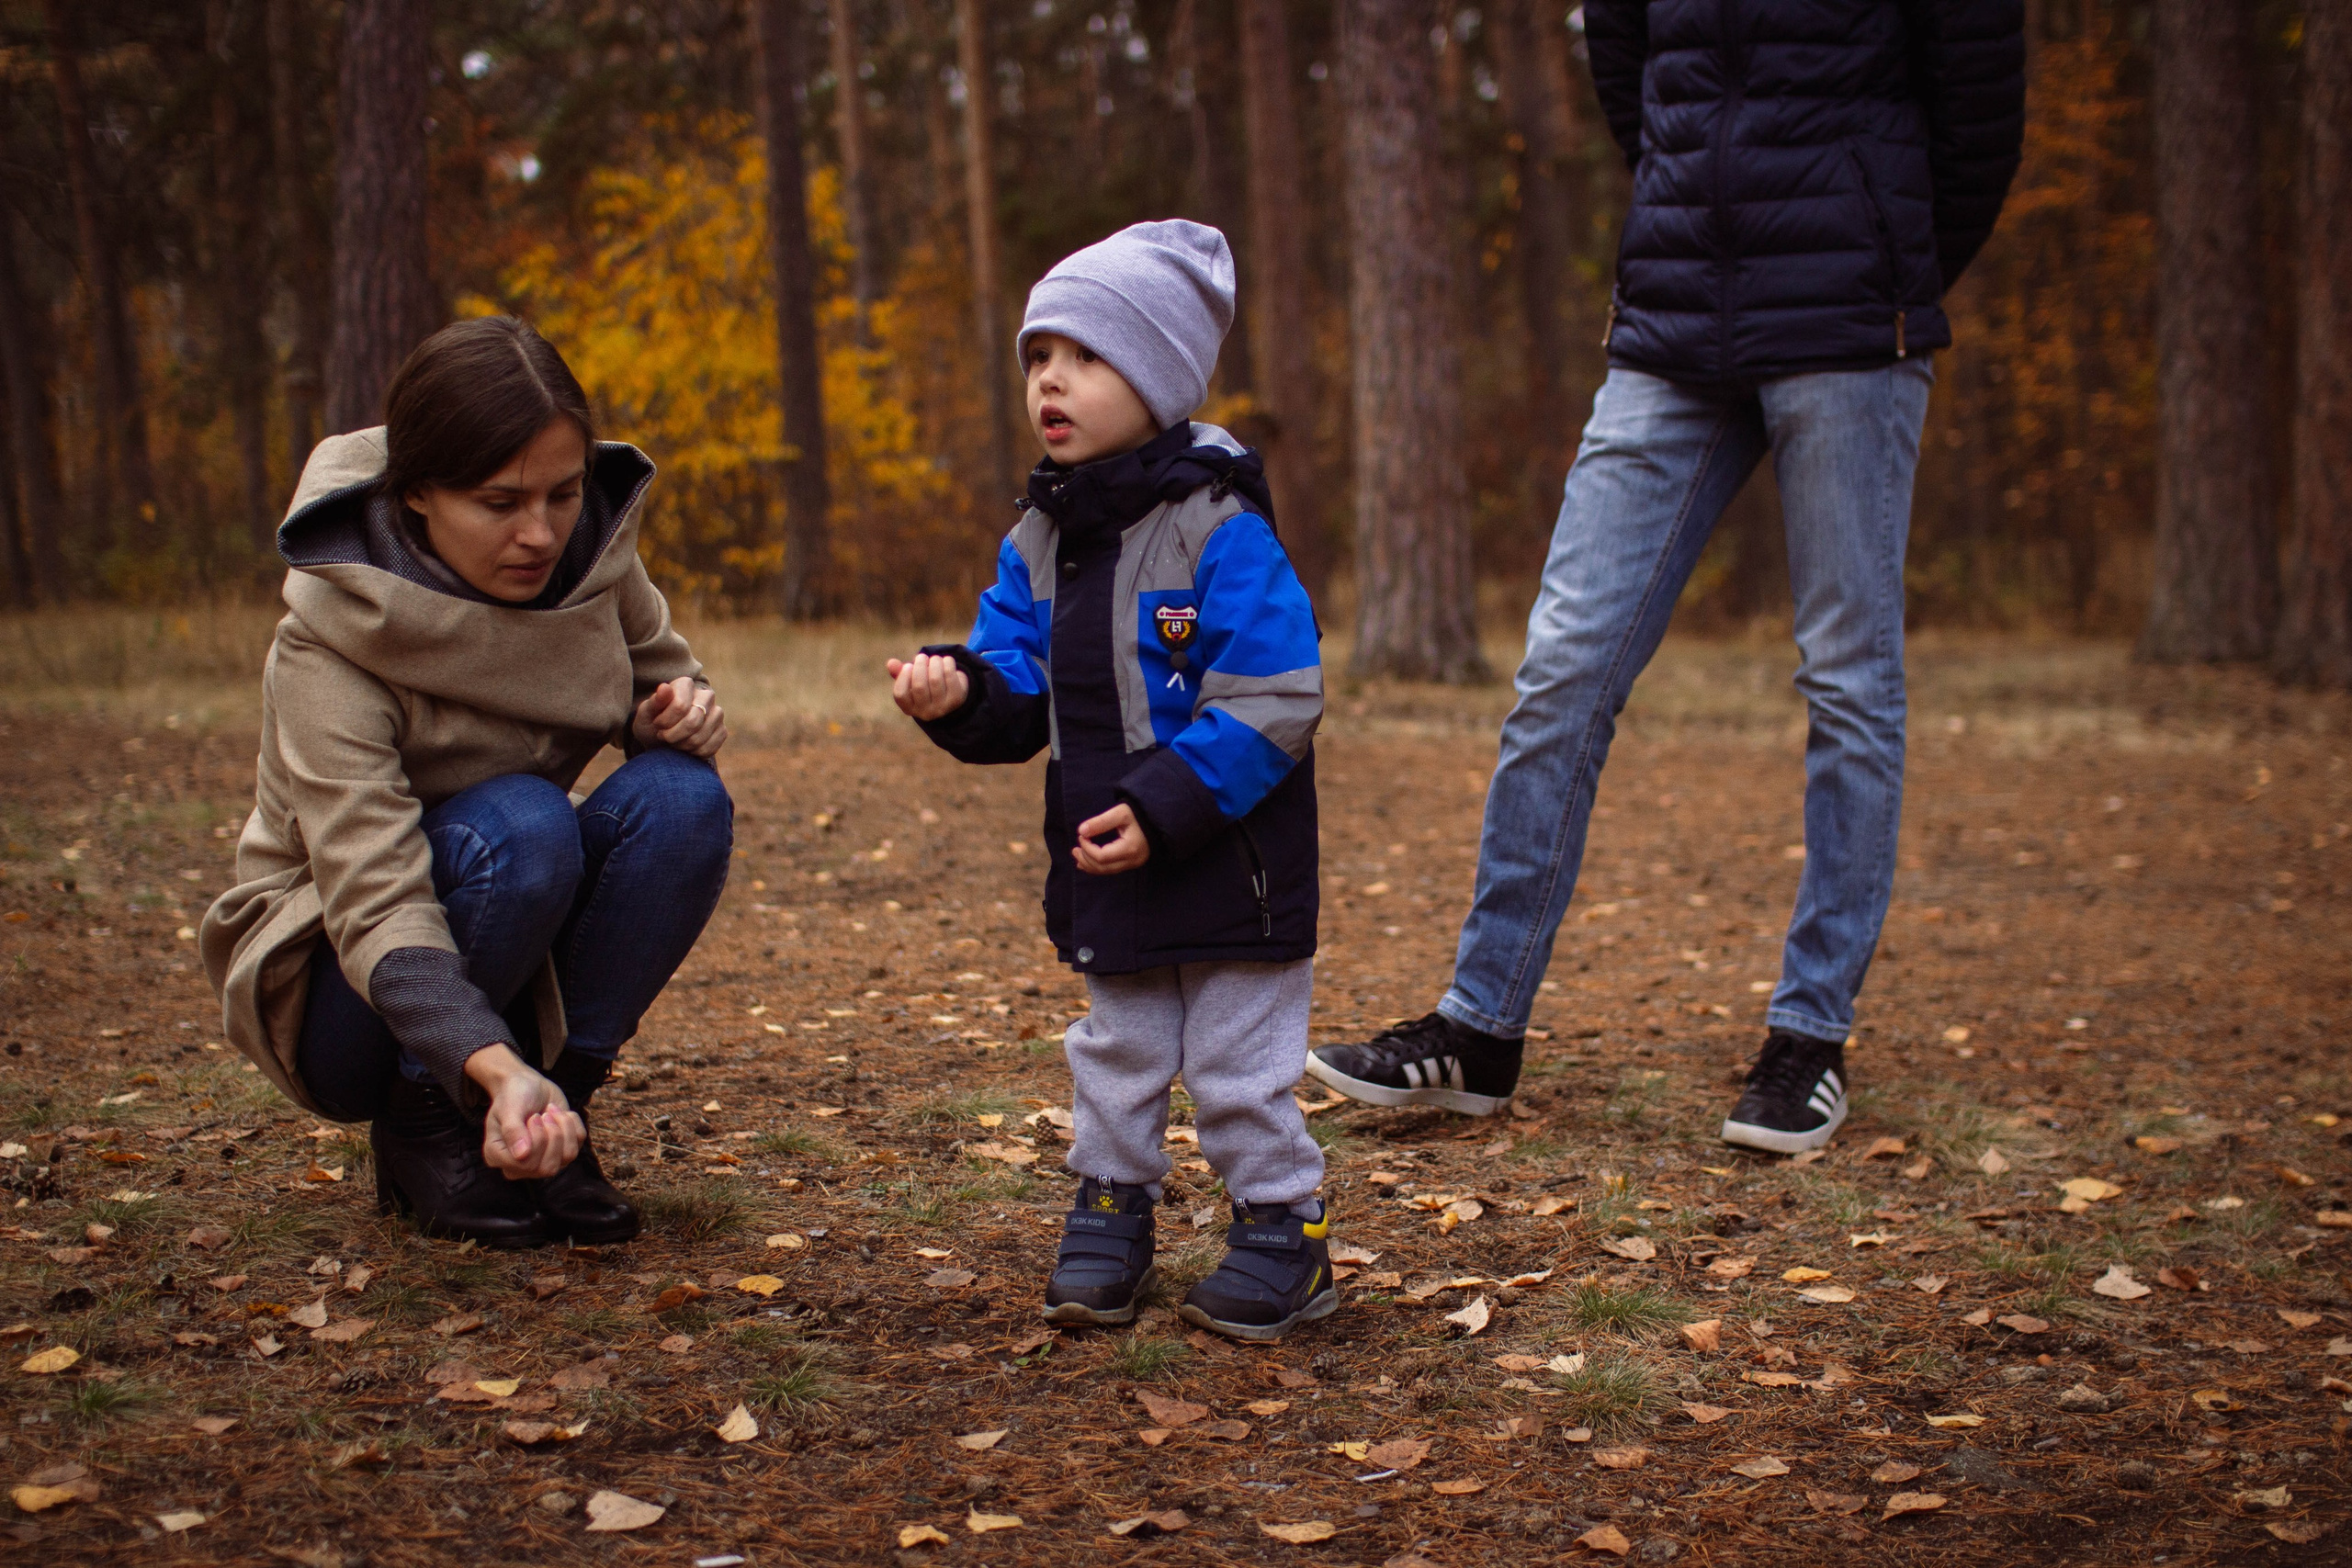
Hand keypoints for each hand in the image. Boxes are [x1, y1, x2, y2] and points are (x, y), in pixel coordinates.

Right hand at [464, 1044, 585, 1179]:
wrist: (527, 1085)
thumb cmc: (513, 1096)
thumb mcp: (509, 1108)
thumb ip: (513, 1131)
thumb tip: (522, 1155)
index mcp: (498, 1157)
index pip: (525, 1165)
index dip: (536, 1141)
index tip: (533, 1118)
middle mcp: (520, 1166)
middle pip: (548, 1168)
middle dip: (552, 1136)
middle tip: (543, 1115)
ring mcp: (543, 1160)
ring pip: (567, 1157)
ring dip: (564, 1128)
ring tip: (551, 1112)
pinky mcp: (562, 1150)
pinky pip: (578, 1144)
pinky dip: (573, 1124)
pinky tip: (559, 1113)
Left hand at [633, 676, 726, 756]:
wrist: (662, 739)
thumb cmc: (652, 722)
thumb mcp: (646, 713)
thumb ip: (654, 701)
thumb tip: (664, 688)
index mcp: (686, 684)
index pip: (680, 706)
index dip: (665, 721)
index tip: (657, 724)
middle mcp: (706, 695)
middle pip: (693, 722)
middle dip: (673, 736)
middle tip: (664, 737)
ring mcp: (717, 713)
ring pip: (700, 737)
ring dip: (681, 745)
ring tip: (674, 742)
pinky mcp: (722, 731)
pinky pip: (710, 747)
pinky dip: (693, 753)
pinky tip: (686, 748)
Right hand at [887, 653, 970, 720]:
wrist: (951, 697)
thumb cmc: (926, 687)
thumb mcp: (911, 681)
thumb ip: (899, 673)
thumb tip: (891, 663)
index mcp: (910, 708)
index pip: (900, 694)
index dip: (903, 676)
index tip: (908, 665)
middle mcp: (925, 712)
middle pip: (919, 686)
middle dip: (920, 665)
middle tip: (922, 657)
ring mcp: (942, 708)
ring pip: (935, 680)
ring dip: (934, 662)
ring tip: (934, 659)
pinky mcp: (957, 699)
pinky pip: (950, 676)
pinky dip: (947, 663)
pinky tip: (946, 662)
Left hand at [1073, 802, 1150, 874]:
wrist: (1154, 819)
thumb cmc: (1137, 814)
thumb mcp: (1120, 813)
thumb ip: (1101, 822)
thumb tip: (1081, 831)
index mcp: (1130, 848)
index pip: (1102, 856)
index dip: (1087, 848)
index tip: (1081, 836)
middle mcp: (1132, 860)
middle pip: (1103, 867)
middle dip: (1085, 859)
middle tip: (1074, 849)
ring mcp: (1133, 864)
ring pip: (1106, 871)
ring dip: (1089, 864)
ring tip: (1077, 854)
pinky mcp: (1131, 863)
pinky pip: (1111, 869)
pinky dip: (1097, 866)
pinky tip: (1086, 863)